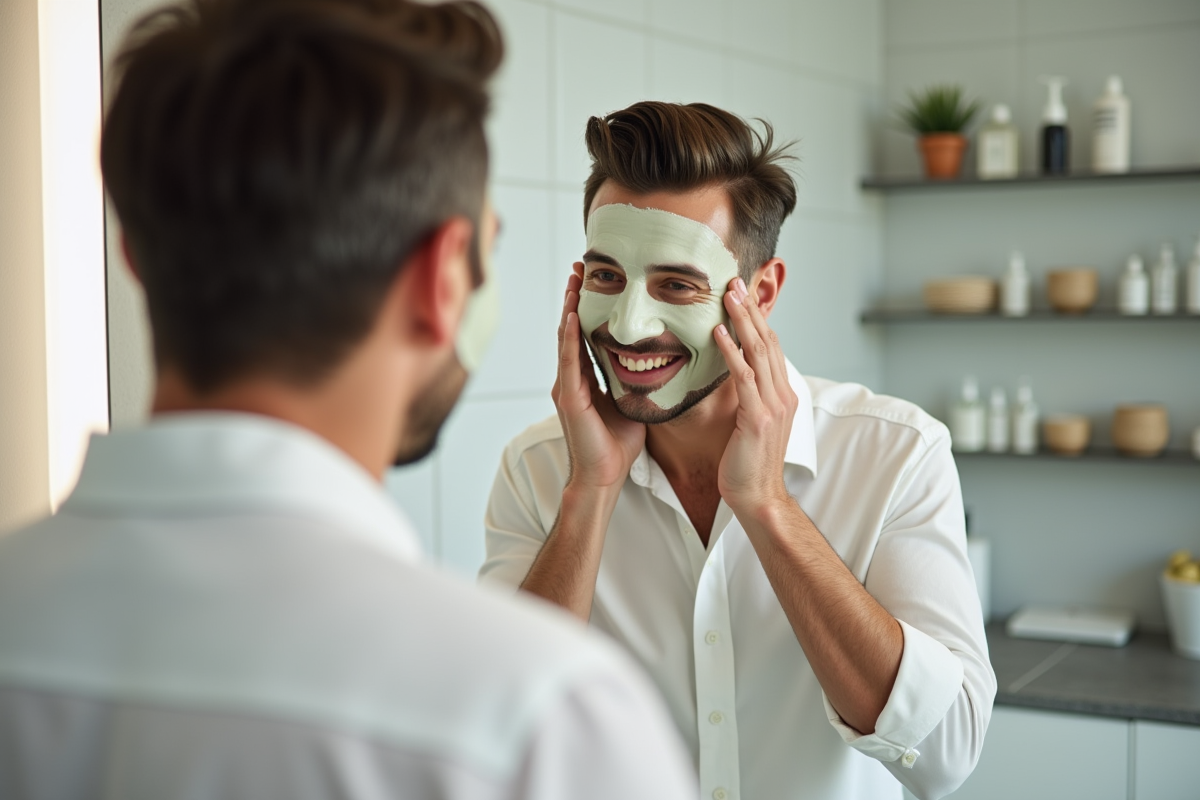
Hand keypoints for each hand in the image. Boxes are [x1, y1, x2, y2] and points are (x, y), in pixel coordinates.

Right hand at [552, 265, 645, 490]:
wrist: (604, 477)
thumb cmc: (617, 445)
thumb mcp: (631, 401)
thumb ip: (636, 380)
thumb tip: (661, 361)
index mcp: (586, 379)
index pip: (585, 334)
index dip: (588, 307)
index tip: (593, 280)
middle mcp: (572, 379)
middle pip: (571, 329)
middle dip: (574, 297)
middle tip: (580, 266)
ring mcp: (566, 387)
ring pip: (566, 339)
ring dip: (569, 308)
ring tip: (573, 280)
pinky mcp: (568, 399)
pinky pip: (568, 362)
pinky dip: (569, 337)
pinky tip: (570, 315)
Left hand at [713, 277, 798, 520]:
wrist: (758, 497)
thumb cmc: (748, 464)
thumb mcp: (752, 423)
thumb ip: (748, 397)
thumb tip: (733, 374)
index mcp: (783, 395)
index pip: (773, 346)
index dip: (758, 318)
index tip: (742, 294)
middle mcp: (783, 395)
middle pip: (769, 341)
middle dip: (751, 309)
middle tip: (735, 281)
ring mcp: (774, 406)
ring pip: (759, 352)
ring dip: (742, 321)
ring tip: (728, 295)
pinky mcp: (758, 418)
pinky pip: (744, 377)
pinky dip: (731, 352)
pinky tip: (719, 333)